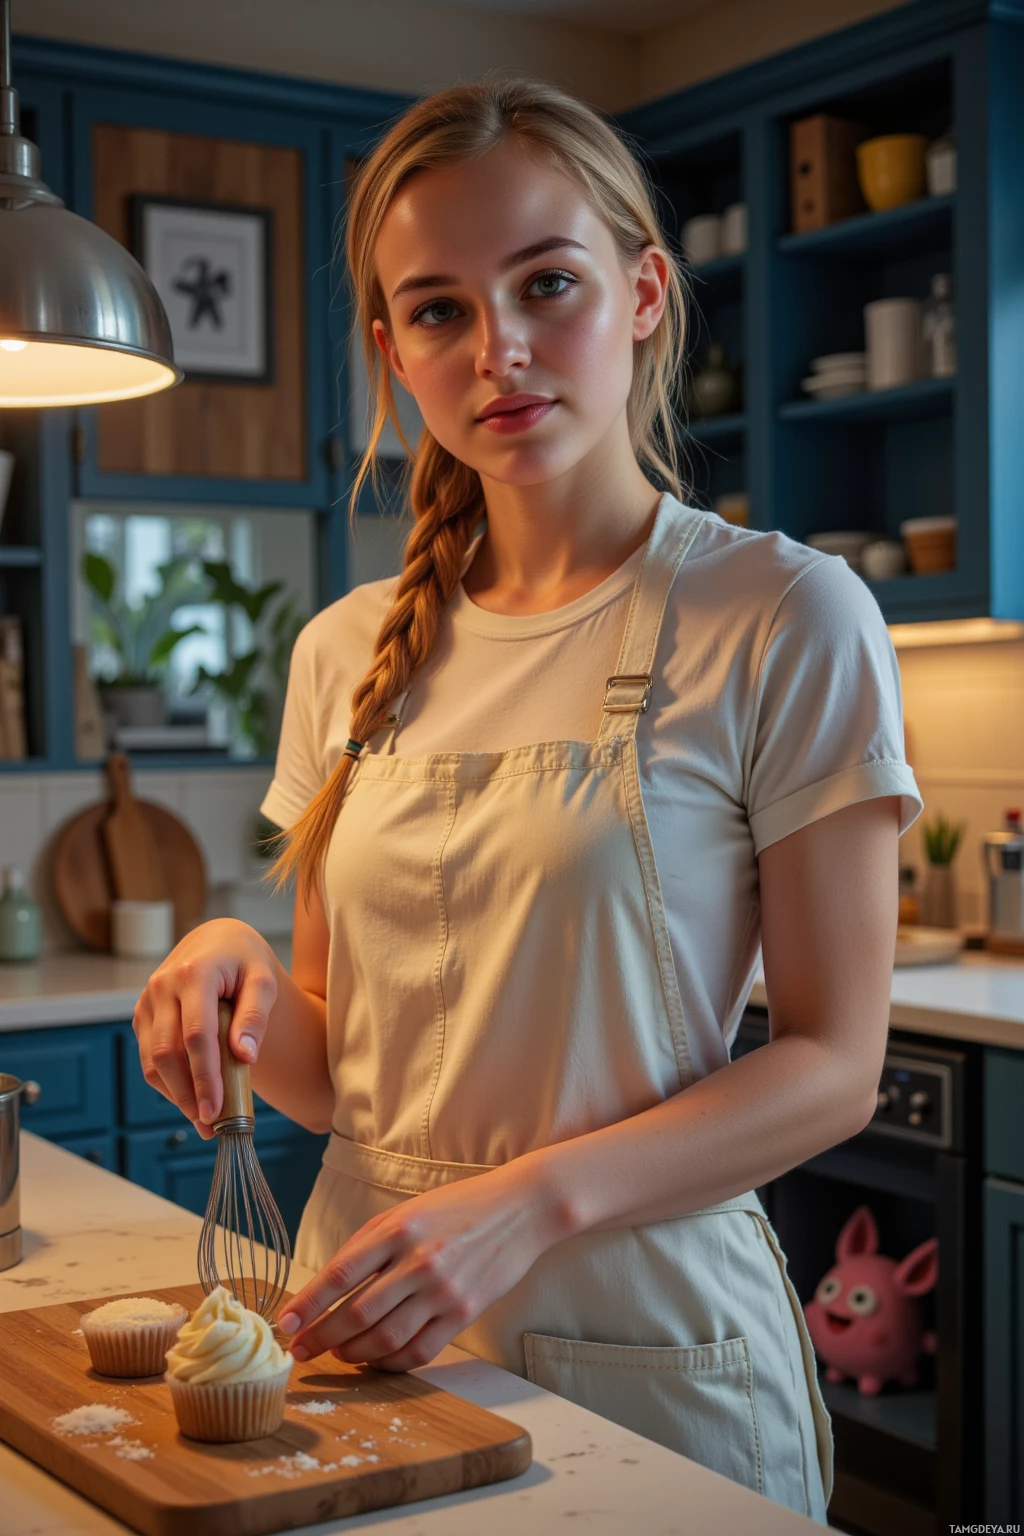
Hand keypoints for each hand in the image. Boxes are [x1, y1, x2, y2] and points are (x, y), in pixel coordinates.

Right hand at [132, 918, 278, 1139]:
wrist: (217, 941)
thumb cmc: (244, 960)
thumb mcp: (263, 980)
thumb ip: (255, 1016)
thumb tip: (245, 1057)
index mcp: (194, 973)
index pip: (196, 1035)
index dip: (204, 1077)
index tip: (216, 1111)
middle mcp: (163, 986)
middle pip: (167, 1053)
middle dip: (187, 1094)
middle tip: (211, 1125)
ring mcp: (148, 1000)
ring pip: (152, 1060)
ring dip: (175, 1094)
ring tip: (203, 1119)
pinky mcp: (143, 1013)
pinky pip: (148, 1056)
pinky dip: (167, 1081)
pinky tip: (190, 1096)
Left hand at [277, 1158, 571, 1371]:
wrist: (519, 1209)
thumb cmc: (457, 1207)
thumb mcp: (407, 1212)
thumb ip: (370, 1244)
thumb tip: (329, 1286)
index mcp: (398, 1229)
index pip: (340, 1274)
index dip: (308, 1304)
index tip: (285, 1323)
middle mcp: (418, 1261)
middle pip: (357, 1313)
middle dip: (321, 1337)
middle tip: (301, 1349)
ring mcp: (443, 1291)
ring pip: (384, 1338)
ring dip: (352, 1352)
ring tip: (336, 1353)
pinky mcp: (464, 1313)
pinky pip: (419, 1350)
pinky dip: (391, 1362)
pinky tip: (375, 1359)